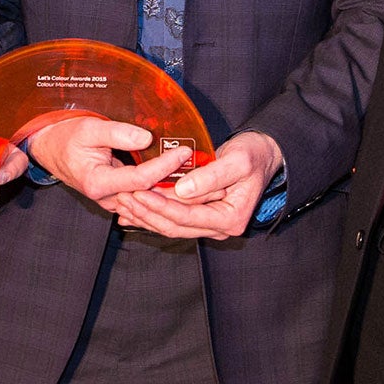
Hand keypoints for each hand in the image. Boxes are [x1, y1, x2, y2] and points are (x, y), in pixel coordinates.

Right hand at [27, 115, 192, 205]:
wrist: (50, 148)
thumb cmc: (67, 135)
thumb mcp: (90, 128)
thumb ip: (118, 132)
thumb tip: (147, 138)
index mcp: (98, 183)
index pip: (140, 179)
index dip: (164, 166)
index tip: (183, 152)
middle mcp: (107, 198)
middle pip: (150, 198)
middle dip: (180, 190)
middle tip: (208, 180)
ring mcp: (113, 202)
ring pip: (150, 204)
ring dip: (177, 197)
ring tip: (205, 189)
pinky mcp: (118, 199)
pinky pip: (146, 202)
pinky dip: (165, 196)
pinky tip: (187, 191)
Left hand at [104, 130, 282, 239]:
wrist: (262, 155)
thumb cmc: (253, 155)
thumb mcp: (237, 161)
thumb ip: (211, 176)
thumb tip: (183, 190)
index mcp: (230, 218)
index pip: (187, 216)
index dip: (160, 205)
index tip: (138, 192)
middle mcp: (220, 228)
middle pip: (175, 226)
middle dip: (146, 213)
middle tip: (122, 198)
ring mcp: (209, 224)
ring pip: (170, 226)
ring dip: (145, 216)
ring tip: (121, 203)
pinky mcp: (200, 217)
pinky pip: (172, 220)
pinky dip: (151, 215)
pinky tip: (130, 212)